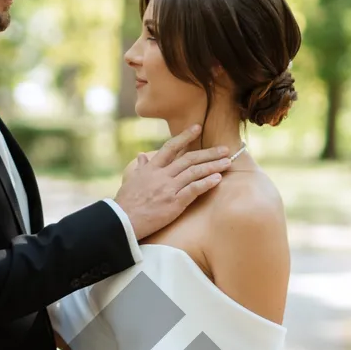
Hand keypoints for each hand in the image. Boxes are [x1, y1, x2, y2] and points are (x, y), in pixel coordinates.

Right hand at [112, 125, 231, 240]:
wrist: (123, 221)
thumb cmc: (125, 203)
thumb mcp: (130, 181)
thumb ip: (140, 167)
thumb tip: (141, 155)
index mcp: (151, 168)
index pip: (170, 147)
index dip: (185, 136)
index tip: (197, 128)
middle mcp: (162, 175)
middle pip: (189, 159)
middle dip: (209, 153)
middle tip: (224, 149)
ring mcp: (169, 188)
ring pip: (195, 172)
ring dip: (213, 166)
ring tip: (227, 162)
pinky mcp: (174, 203)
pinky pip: (194, 189)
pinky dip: (207, 183)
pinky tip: (218, 179)